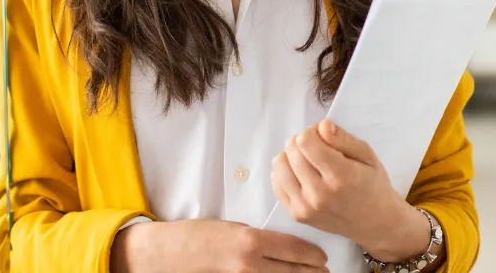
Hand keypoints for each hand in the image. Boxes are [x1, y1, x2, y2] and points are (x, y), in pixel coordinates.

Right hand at [110, 218, 328, 272]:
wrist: (169, 254)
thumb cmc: (197, 235)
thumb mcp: (233, 227)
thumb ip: (258, 236)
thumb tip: (279, 244)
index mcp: (252, 241)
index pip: (295, 249)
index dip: (313, 255)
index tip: (323, 256)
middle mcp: (250, 264)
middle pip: (294, 271)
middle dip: (312, 272)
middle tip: (325, 270)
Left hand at [270, 120, 428, 260]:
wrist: (374, 223)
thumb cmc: (373, 185)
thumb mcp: (367, 156)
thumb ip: (343, 139)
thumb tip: (321, 126)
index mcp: (341, 176)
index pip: (306, 142)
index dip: (313, 131)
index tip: (323, 136)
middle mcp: (320, 193)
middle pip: (292, 151)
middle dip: (302, 142)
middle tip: (317, 148)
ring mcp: (305, 207)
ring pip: (279, 166)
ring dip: (291, 156)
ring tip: (307, 160)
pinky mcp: (297, 215)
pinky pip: (276, 184)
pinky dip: (285, 172)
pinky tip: (300, 173)